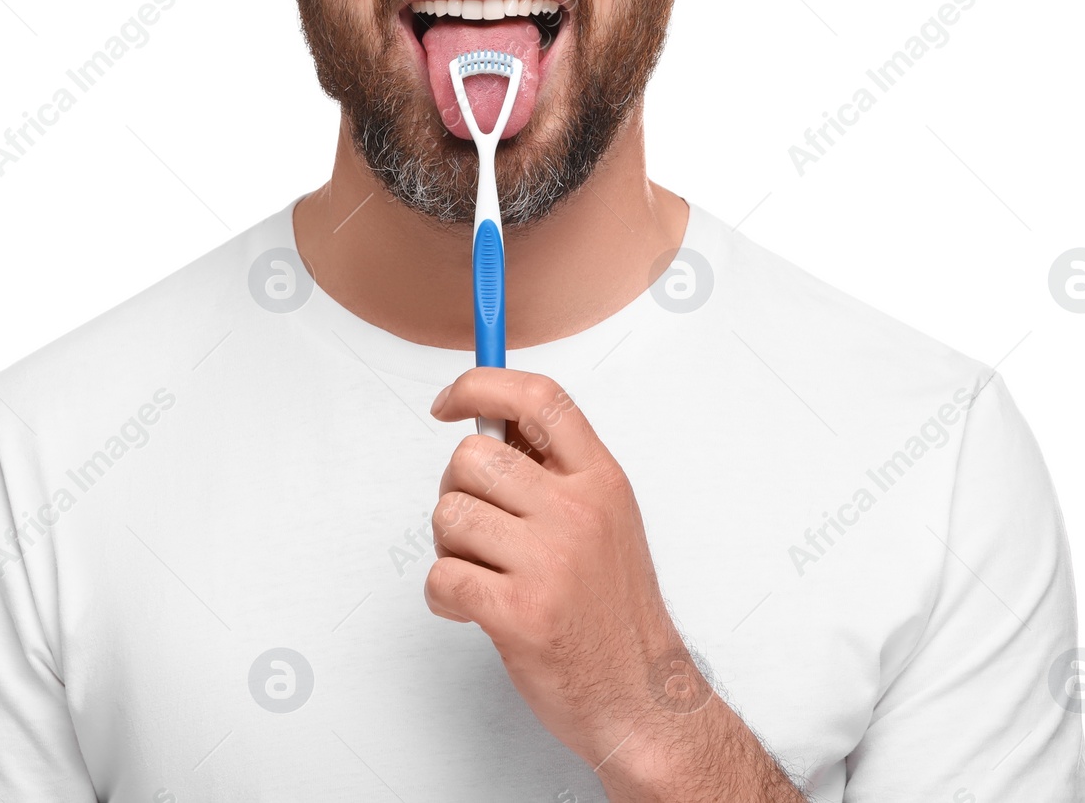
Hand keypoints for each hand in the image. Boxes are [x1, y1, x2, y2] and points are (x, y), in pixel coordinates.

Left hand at [425, 367, 703, 783]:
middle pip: (473, 457)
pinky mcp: (520, 613)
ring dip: (449, 547)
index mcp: (601, 479)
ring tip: (482, 573)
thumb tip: (486, 423)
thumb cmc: (613, 611)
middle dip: (456, 490)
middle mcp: (579, 511)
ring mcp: (550, 562)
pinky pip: (442, 576)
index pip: (539, 398)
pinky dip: (443, 595)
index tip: (450, 402)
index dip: (482, 384)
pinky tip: (471, 609)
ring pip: (449, 514)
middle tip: (477, 528)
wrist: (642, 699)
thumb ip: (555, 472)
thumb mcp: (606, 520)